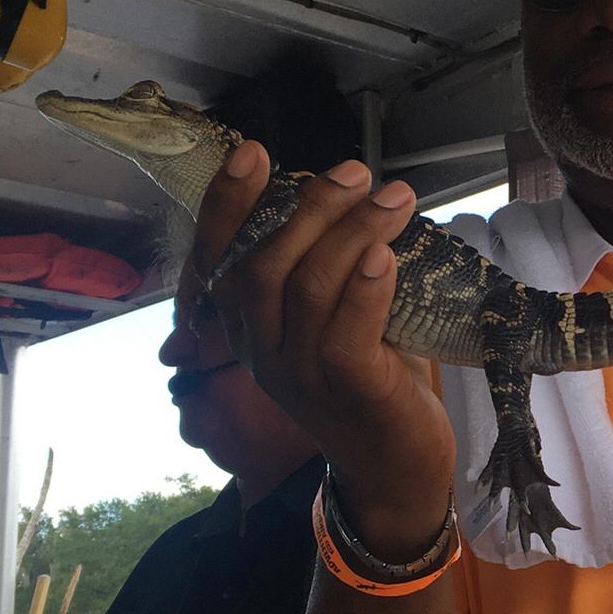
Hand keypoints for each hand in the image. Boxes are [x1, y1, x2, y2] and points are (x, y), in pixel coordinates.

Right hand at [190, 146, 455, 556]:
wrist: (394, 461)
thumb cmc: (366, 372)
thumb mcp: (331, 313)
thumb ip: (322, 263)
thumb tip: (344, 190)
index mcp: (246, 326)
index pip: (218, 258)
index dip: (228, 203)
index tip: (252, 152)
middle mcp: (260, 350)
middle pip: (264, 266)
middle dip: (308, 209)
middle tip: (353, 172)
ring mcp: (299, 375)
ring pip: (309, 289)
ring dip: (352, 233)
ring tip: (394, 198)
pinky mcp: (347, 394)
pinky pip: (344, 335)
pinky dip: (365, 289)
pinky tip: (387, 256)